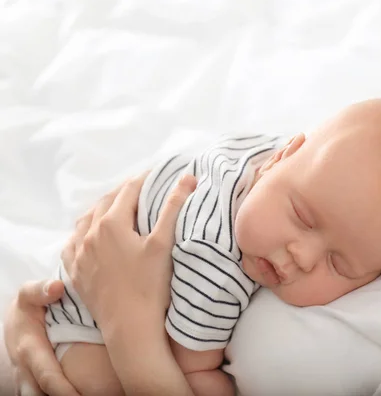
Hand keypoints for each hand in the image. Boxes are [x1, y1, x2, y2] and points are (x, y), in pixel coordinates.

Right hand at [3, 280, 80, 395]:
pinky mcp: (32, 381)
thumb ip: (41, 289)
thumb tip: (57, 287)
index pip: (48, 376)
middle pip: (43, 394)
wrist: (15, 318)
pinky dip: (59, 394)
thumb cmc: (28, 304)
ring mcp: (27, 377)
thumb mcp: (29, 293)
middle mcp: (26, 368)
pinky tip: (81, 392)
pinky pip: (42, 394)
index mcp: (29, 349)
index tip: (83, 395)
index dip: (64, 390)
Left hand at [68, 173, 196, 330]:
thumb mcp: (164, 242)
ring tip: (118, 209)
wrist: (130, 326)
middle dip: (125, 192)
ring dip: (103, 209)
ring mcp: (78, 254)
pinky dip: (83, 233)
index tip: (157, 175)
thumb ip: (173, 206)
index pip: (129, 190)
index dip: (144, 179)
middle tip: (142, 189)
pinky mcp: (75, 271)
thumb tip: (187, 177)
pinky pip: (72, 243)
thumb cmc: (150, 285)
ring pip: (86, 220)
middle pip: (106, 202)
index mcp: (111, 223)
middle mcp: (89, 234)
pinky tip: (90, 236)